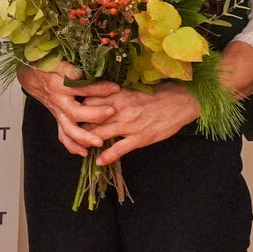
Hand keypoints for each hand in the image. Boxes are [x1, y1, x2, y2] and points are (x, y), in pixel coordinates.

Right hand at [17, 63, 117, 156]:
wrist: (30, 77)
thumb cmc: (43, 67)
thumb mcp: (52, 62)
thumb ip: (65, 68)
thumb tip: (79, 74)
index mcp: (59, 86)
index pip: (81, 88)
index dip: (99, 88)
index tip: (116, 88)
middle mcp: (59, 102)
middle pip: (76, 113)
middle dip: (94, 115)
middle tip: (111, 112)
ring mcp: (58, 113)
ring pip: (69, 130)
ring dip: (84, 138)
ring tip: (99, 143)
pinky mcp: (58, 119)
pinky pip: (63, 136)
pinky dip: (73, 146)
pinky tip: (84, 152)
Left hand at [82, 83, 200, 164]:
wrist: (181, 101)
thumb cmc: (157, 94)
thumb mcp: (133, 90)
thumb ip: (115, 95)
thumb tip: (97, 99)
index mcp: (118, 95)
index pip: (89, 100)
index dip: (79, 108)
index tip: (72, 113)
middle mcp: (120, 109)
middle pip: (90, 119)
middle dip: (78, 127)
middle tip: (71, 133)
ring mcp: (129, 124)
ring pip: (100, 134)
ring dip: (88, 142)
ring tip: (81, 148)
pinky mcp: (140, 138)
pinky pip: (119, 149)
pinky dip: (107, 156)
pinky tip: (99, 161)